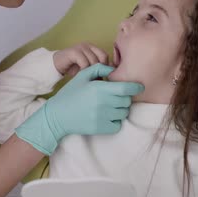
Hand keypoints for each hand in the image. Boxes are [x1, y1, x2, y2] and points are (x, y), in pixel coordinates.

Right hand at [15, 64, 143, 154]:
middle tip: (115, 97)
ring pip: (123, 113)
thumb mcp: (82, 76)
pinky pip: (118, 125)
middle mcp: (102, 103)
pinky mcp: (101, 128)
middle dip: (124, 98)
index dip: (135, 87)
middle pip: (127, 101)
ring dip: (120, 110)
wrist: (57, 115)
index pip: (126, 88)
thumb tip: (114, 69)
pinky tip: (107, 117)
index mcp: (99, 89)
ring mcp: (102, 117)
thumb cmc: (71, 94)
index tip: (140, 87)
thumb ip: (99, 68)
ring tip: (110, 107)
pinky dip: (115, 121)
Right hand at [54, 42, 108, 76]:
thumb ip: (97, 68)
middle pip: (101, 57)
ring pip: (93, 60)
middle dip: (100, 70)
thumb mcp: (87, 68)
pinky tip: (81, 76)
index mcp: (93, 48)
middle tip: (97, 80)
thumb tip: (110, 75)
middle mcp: (88, 45)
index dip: (105, 67)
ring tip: (89, 80)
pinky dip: (84, 71)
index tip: (103, 77)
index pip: (105, 55)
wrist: (55, 65)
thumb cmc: (73, 68)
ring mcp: (80, 47)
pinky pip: (84, 62)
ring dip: (92, 72)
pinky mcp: (73, 51)